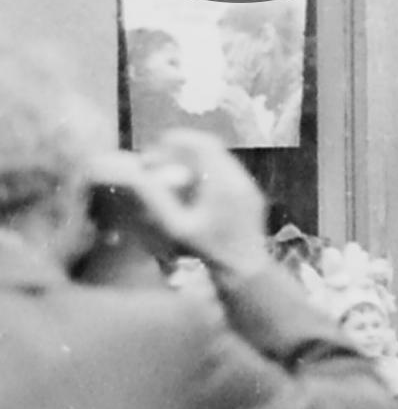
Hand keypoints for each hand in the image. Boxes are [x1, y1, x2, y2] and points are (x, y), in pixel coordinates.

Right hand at [91, 131, 269, 276]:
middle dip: (184, 150)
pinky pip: (230, 173)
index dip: (179, 139)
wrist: (245, 269)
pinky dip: (210, 173)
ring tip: (175, 176)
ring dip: (197, 161)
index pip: (203, 143)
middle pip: (212, 148)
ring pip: (221, 159)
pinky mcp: (253, 194)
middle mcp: (241, 178)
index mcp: (224, 182)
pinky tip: (194, 190)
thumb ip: (155, 198)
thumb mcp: (176, 225)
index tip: (158, 147)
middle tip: (162, 162)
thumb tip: (133, 175)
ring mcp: (250, 186)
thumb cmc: (208, 249)